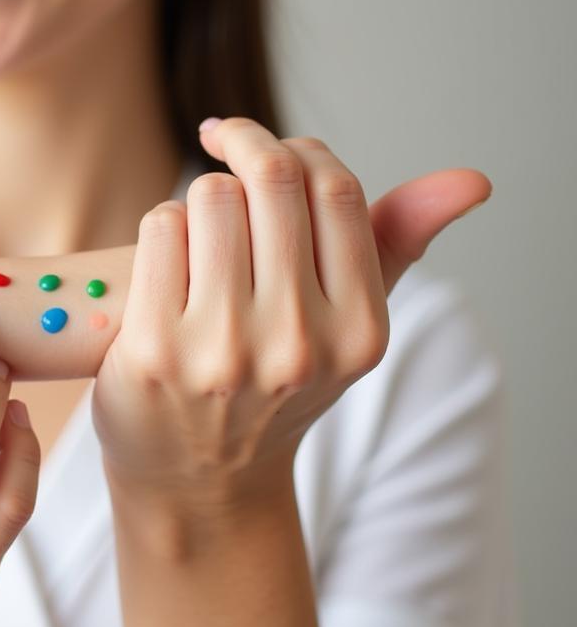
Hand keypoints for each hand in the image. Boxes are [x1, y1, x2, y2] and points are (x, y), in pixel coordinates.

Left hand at [90, 116, 491, 516]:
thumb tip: (471, 180)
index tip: (270, 148)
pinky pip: (161, 228)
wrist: (200, 479)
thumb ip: (396, 246)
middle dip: (245, 149)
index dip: (299, 149)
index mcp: (358, 333)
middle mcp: (297, 343)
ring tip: (200, 231)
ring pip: (212, 196)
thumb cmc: (272, 390)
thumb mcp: (344, 329)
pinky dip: (163, 228)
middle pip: (272, 178)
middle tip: (224, 147)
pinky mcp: (155, 350)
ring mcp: (224, 349)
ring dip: (202, 196)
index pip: (336, 190)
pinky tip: (167, 262)